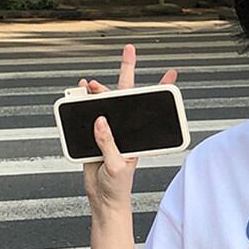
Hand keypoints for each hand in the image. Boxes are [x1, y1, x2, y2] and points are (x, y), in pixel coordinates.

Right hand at [81, 44, 176, 217]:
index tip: (172, 74)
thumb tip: (100, 121)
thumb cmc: (118, 186)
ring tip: (88, 84)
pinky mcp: (91, 136)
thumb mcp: (117, 166)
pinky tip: (76, 95)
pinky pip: (85, 115)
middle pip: (124, 95)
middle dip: (126, 71)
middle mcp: (124, 129)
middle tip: (130, 49)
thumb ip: (109, 143)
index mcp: (137, 135)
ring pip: (102, 102)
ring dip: (96, 90)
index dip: (160, 90)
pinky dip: (79, 103)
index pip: (149, 107)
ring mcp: (107, 131)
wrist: (103, 199)